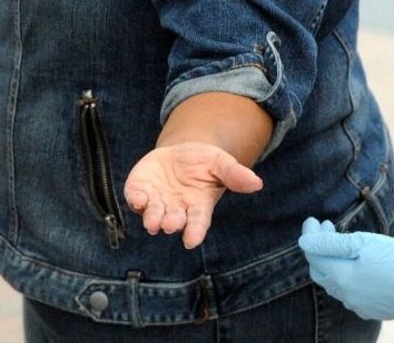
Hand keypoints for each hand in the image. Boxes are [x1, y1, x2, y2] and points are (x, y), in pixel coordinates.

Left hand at [123, 142, 262, 248]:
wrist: (180, 152)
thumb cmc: (205, 162)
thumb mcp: (221, 163)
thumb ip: (235, 174)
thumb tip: (257, 183)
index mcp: (198, 205)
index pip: (198, 222)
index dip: (194, 231)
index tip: (191, 241)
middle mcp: (176, 208)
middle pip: (174, 220)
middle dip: (172, 223)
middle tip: (170, 224)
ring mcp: (157, 201)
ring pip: (153, 215)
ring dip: (152, 218)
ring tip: (153, 221)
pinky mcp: (140, 190)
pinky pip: (135, 198)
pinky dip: (135, 199)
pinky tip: (137, 198)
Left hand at [298, 218, 393, 319]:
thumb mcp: (364, 243)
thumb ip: (330, 243)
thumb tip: (304, 242)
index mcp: (341, 277)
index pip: (313, 255)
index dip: (310, 235)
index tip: (314, 220)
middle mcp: (345, 295)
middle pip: (320, 272)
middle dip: (319, 249)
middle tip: (327, 227)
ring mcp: (358, 305)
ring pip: (334, 284)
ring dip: (333, 263)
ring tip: (343, 243)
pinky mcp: (370, 310)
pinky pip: (350, 294)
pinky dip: (347, 277)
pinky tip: (359, 265)